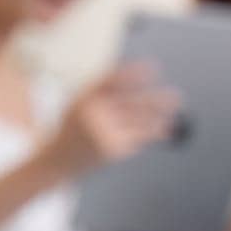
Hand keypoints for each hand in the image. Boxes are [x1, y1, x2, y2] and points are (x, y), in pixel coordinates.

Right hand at [42, 63, 181, 177]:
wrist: (55, 162)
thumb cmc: (71, 129)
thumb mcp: (77, 103)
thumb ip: (101, 91)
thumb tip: (135, 77)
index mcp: (84, 97)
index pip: (113, 80)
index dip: (135, 74)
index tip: (155, 68)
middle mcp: (94, 113)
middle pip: (131, 103)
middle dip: (156, 100)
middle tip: (176, 96)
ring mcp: (103, 132)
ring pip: (139, 122)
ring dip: (160, 116)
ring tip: (175, 108)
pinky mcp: (111, 150)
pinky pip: (136, 139)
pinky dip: (153, 133)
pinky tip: (164, 128)